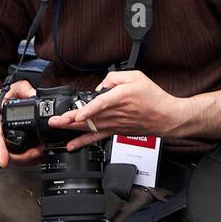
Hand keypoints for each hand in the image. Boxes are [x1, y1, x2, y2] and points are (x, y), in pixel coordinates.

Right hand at [0, 80, 44, 168]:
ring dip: (27, 159)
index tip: (3, 161)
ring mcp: (1, 143)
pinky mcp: (6, 148)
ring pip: (12, 159)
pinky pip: (15, 159)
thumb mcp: (9, 89)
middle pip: (8, 154)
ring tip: (40, 152)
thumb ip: (22, 88)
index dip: (1, 150)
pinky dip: (27, 159)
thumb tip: (33, 94)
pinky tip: (36, 154)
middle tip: (38, 151)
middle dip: (24, 157)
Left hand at [47, 70, 182, 149]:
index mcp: (121, 97)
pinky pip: (97, 137)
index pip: (102, 104)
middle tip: (55, 120)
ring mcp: (115, 124)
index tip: (76, 115)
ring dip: (72, 128)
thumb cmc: (153, 97)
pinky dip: (83, 142)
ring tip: (56, 127)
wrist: (165, 117)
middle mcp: (116, 113)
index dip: (88, 110)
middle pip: (90, 117)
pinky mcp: (115, 130)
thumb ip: (115, 77)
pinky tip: (72, 145)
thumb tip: (100, 86)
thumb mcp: (137, 76)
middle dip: (70, 119)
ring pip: (90, 127)